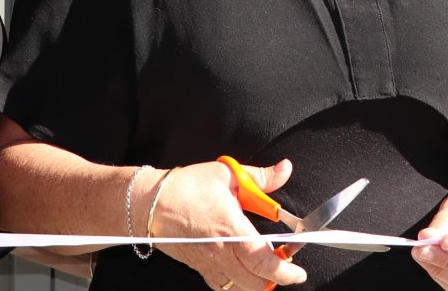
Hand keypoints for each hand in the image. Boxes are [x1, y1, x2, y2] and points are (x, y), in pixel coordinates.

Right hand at [148, 159, 304, 289]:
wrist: (149, 203)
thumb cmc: (186, 188)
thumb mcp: (227, 174)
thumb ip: (261, 176)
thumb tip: (284, 169)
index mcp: (233, 231)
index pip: (265, 262)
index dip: (286, 271)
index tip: (298, 271)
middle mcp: (222, 254)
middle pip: (256, 283)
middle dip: (276, 279)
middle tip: (286, 264)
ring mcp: (209, 264)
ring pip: (239, 288)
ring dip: (257, 283)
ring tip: (265, 268)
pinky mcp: (199, 267)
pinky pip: (222, 285)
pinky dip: (237, 284)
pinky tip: (241, 271)